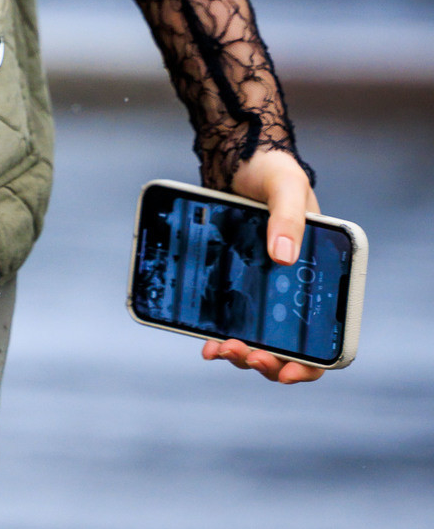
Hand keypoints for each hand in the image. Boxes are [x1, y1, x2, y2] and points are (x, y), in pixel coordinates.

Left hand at [199, 147, 324, 384]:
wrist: (238, 157)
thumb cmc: (272, 170)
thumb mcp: (286, 187)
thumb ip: (288, 217)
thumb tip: (283, 257)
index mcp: (319, 277)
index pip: (324, 336)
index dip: (310, 363)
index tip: (287, 371)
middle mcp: (293, 289)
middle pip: (288, 347)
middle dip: (267, 361)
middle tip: (246, 355)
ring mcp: (262, 288)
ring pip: (257, 339)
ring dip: (241, 353)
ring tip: (219, 348)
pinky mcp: (234, 281)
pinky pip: (230, 319)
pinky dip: (219, 335)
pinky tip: (205, 341)